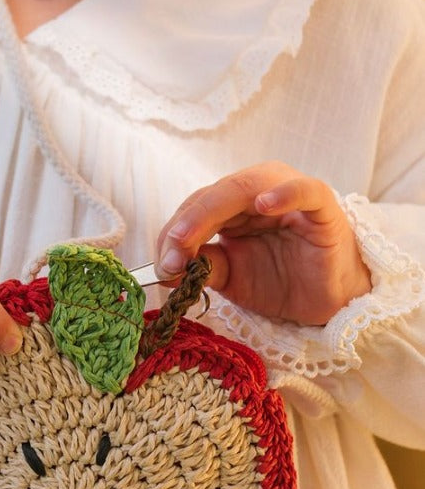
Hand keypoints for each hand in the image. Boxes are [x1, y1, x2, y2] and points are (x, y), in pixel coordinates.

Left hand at [155, 162, 371, 324]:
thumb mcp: (232, 277)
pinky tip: (264, 204)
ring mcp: (288, 194)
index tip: (160, 268)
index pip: (193, 209)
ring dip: (212, 211)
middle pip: (212, 196)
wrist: (328, 301)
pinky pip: (304, 191)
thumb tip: (168, 266)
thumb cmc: (280, 280)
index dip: (172, 236)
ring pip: (245, 187)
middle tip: (169, 258)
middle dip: (184, 226)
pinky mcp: (321, 205)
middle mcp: (256, 191)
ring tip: (190, 235)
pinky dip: (285, 193)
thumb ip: (204, 265)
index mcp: (231, 205)